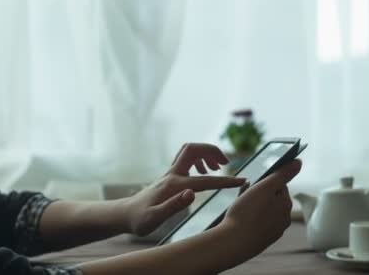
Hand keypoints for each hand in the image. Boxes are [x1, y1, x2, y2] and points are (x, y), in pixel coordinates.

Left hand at [124, 143, 245, 235]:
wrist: (125, 214)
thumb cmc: (140, 220)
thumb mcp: (155, 218)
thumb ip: (173, 206)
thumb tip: (191, 194)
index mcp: (174, 186)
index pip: (205, 181)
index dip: (226, 181)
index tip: (242, 181)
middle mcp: (172, 175)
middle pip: (193, 148)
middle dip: (212, 150)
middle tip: (226, 163)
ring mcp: (170, 173)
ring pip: (190, 151)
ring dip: (206, 153)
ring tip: (218, 167)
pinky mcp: (169, 176)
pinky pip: (186, 159)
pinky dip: (199, 159)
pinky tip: (203, 172)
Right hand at [221, 159, 301, 261]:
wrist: (234, 243)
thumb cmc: (247, 213)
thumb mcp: (264, 187)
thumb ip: (282, 174)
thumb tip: (299, 161)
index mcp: (286, 204)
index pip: (279, 184)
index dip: (264, 182)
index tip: (253, 185)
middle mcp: (284, 218)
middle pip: (272, 198)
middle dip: (259, 194)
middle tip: (244, 196)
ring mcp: (274, 230)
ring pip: (265, 211)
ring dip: (255, 206)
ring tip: (240, 208)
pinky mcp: (263, 239)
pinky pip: (259, 224)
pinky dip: (251, 219)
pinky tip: (241, 220)